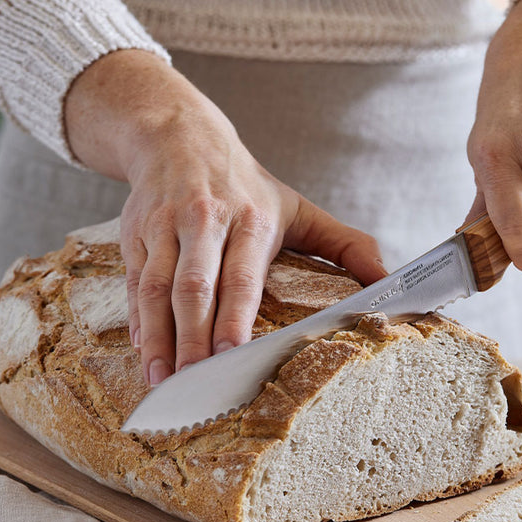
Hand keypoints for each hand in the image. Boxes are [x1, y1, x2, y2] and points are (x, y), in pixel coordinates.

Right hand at [64, 50, 384, 384]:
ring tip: (162, 381)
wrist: (179, 136)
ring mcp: (164, 228)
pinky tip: (144, 352)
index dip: (232, 318)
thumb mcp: (299, 207)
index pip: (240, 277)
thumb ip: (345, 245)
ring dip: (158, 338)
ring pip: (156, 289)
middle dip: (192, 340)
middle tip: (194, 385)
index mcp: (250, 220)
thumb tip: (387, 280)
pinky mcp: (135, 235)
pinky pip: (133, 283)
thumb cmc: (245, 185)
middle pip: (193, 288)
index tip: (230, 357)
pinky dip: (137, 321)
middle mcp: (204, 222)